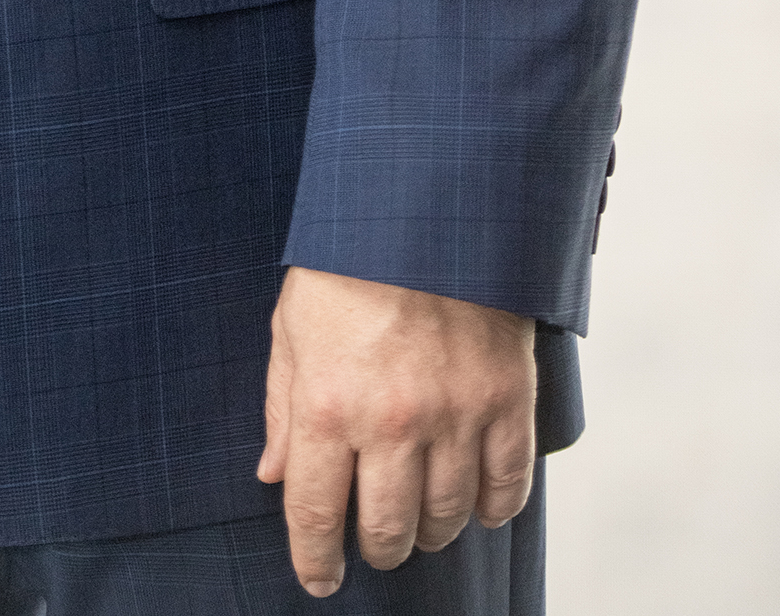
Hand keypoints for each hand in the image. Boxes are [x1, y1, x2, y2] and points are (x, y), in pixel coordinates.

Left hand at [256, 266, 535, 596]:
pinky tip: (474, 504)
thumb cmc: (350, 258)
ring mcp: (455, 415)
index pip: (316, 513)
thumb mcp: (292, 324)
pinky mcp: (506, 401)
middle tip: (373, 544)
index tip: (319, 577)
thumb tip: (272, 475)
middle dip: (375, 549)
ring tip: (418, 519)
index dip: (314, 559)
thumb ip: (282, 405)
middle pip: (386, 530)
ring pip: (445, 519)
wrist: (428, 201)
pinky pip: (506, 488)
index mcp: (329, 403)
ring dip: (429, 533)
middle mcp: (392, 421)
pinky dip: (490, 509)